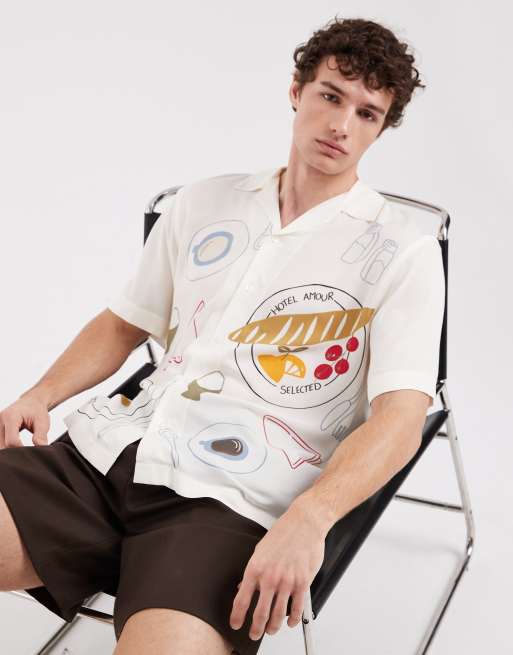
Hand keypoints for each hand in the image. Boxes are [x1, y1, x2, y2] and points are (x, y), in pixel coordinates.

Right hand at [0, 394, 50, 448]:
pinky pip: (0, 443)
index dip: (22, 450)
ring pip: (0, 446)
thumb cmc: (37, 411)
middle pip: (3, 446)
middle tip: (29, 453)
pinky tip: (17, 448)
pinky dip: (7, 447)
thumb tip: (41, 448)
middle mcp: (0, 420)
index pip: (12, 441)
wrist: (31, 402)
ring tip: (23, 450)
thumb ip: (41, 436)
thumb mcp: (42, 422)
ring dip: (10, 451)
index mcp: (11, 417)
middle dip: (16, 452)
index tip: (32, 452)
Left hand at [229, 500, 326, 640]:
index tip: (236, 623)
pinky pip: (297, 608)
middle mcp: (270, 577)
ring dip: (273, 627)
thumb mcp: (260, 550)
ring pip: (278, 614)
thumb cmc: (283, 533)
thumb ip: (253, 571)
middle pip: (260, 613)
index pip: (242, 600)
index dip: (237, 616)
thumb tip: (244, 586)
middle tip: (254, 634)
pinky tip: (290, 622)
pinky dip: (293, 620)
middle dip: (256, 628)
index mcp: (255, 568)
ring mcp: (287, 581)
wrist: (304, 523)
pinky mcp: (303, 582)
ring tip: (271, 630)